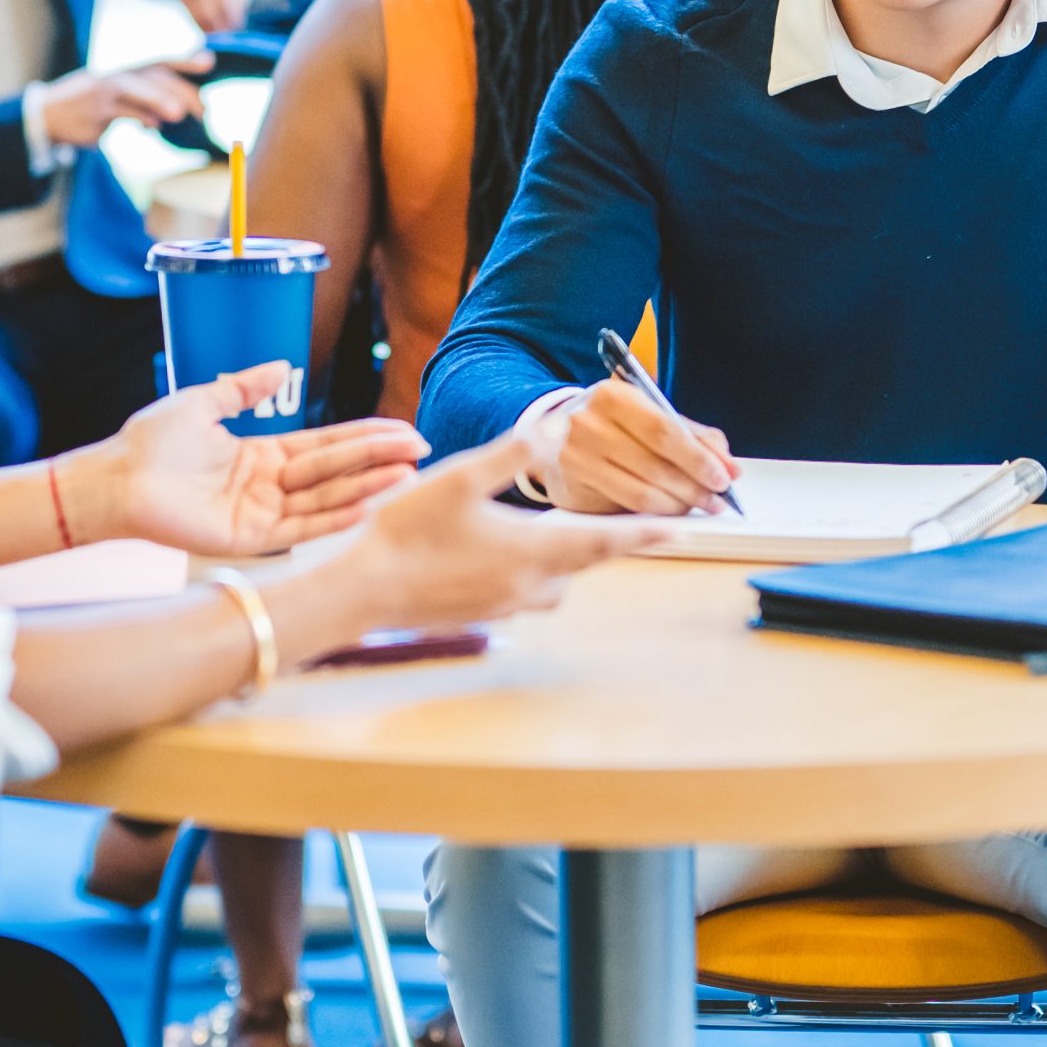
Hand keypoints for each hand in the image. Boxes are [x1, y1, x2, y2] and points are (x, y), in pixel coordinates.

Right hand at [34, 52, 209, 150]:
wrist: (49, 114)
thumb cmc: (91, 104)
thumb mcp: (119, 95)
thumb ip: (148, 99)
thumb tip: (179, 110)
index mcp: (128, 70)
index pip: (162, 61)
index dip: (185, 61)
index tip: (210, 63)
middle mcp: (119, 75)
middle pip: (155, 77)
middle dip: (181, 92)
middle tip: (204, 111)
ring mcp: (106, 92)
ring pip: (137, 90)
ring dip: (159, 100)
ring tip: (179, 114)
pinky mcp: (96, 112)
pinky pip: (120, 113)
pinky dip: (138, 118)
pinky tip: (151, 127)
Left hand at [83, 368, 425, 554]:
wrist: (115, 477)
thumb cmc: (150, 441)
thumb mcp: (203, 401)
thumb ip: (243, 386)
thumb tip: (282, 365)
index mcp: (263, 454)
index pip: (326, 444)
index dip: (365, 437)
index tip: (403, 430)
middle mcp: (269, 485)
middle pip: (336, 471)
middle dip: (378, 460)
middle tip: (422, 449)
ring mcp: (262, 514)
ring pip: (326, 500)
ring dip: (367, 488)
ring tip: (407, 475)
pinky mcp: (249, 539)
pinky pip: (300, 530)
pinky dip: (334, 520)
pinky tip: (367, 507)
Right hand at [324, 427, 677, 630]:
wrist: (364, 591)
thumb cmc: (408, 532)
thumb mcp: (460, 478)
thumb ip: (512, 455)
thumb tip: (553, 430)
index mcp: (531, 550)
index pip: (605, 540)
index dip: (646, 532)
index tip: (682, 529)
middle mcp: (528, 585)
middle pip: (584, 562)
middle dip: (606, 541)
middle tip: (630, 524)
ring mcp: (505, 606)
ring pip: (554, 581)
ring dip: (562, 557)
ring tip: (550, 531)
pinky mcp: (484, 615)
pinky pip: (524, 591)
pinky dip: (529, 570)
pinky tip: (500, 553)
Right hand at [533, 380, 741, 515]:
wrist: (551, 436)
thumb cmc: (610, 424)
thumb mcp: (649, 414)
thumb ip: (692, 435)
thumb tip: (729, 466)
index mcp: (611, 395)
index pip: (665, 431)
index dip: (699, 459)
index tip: (723, 478)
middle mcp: (587, 424)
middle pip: (656, 465)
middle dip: (695, 487)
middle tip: (716, 499)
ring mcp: (575, 458)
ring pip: (642, 493)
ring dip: (678, 506)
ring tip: (695, 505)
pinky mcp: (572, 488)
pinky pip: (624, 508)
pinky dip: (654, 514)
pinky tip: (668, 511)